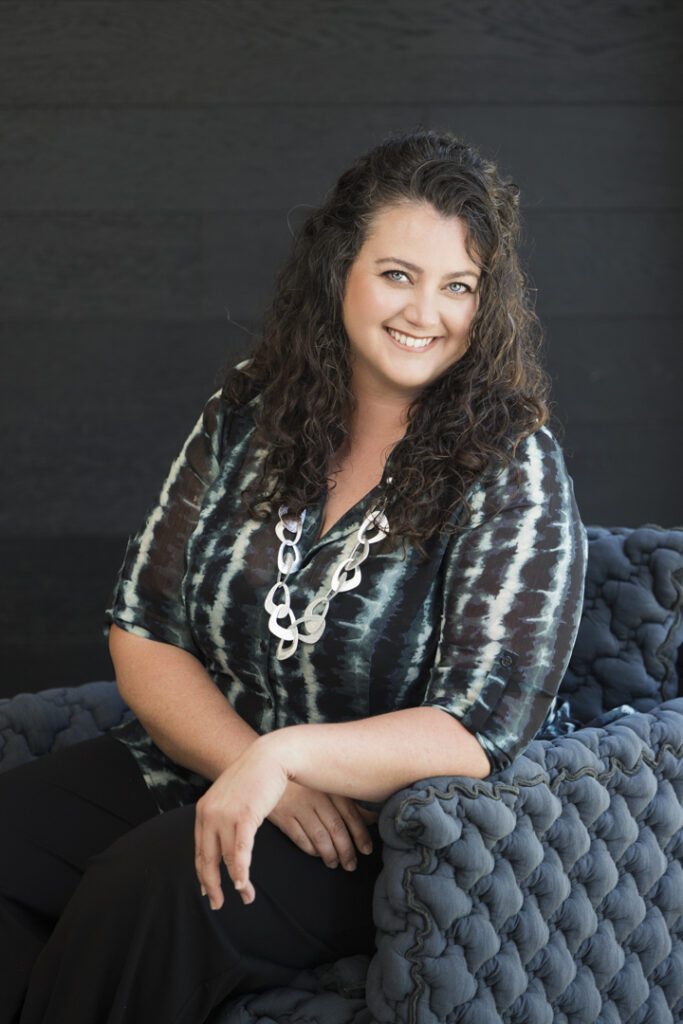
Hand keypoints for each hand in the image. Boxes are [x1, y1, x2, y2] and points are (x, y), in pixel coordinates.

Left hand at [194, 740, 288, 909]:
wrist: (269, 757)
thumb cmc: (254, 777)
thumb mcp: (231, 797)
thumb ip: (224, 815)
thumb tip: (224, 837)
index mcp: (204, 811)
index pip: (200, 850)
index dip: (203, 873)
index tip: (207, 890)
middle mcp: (209, 814)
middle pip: (207, 859)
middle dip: (212, 886)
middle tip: (217, 904)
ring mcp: (225, 815)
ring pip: (227, 858)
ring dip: (237, 881)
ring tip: (246, 897)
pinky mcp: (243, 816)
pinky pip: (240, 850)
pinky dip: (242, 869)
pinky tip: (243, 884)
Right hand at [266, 779, 377, 869]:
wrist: (267, 767)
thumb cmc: (303, 780)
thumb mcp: (326, 785)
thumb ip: (349, 801)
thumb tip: (372, 817)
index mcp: (329, 787)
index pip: (350, 814)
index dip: (360, 834)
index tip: (366, 849)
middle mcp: (316, 797)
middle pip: (336, 828)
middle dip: (346, 850)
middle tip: (351, 865)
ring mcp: (298, 806)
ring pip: (319, 837)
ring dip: (329, 854)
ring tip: (334, 863)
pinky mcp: (283, 816)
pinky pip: (300, 838)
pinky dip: (310, 849)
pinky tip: (316, 854)